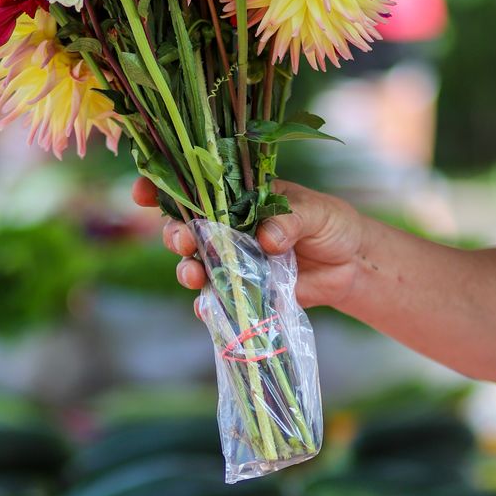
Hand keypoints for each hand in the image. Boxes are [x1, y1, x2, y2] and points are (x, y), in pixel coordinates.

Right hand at [130, 177, 367, 309]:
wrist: (351, 265)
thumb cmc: (332, 225)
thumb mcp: (317, 212)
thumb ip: (290, 220)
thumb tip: (267, 237)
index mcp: (239, 197)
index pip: (195, 188)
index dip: (164, 188)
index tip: (143, 192)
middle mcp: (228, 228)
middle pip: (187, 228)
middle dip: (175, 234)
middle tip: (183, 240)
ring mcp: (233, 261)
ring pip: (196, 264)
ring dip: (187, 269)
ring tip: (193, 274)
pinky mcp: (243, 290)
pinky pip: (216, 298)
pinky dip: (207, 304)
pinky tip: (205, 307)